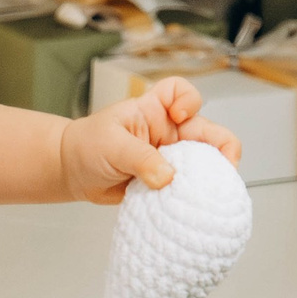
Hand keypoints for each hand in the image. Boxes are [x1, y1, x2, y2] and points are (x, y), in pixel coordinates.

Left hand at [58, 77, 241, 205]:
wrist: (72, 172)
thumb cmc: (87, 145)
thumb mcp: (112, 145)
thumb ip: (140, 159)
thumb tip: (168, 177)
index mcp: (154, 111)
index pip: (181, 91)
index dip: (189, 100)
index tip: (180, 116)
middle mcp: (167, 132)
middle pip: (207, 133)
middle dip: (222, 149)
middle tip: (224, 170)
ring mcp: (168, 158)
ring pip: (202, 164)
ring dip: (207, 178)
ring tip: (207, 192)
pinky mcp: (165, 182)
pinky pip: (186, 187)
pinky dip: (191, 197)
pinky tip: (190, 206)